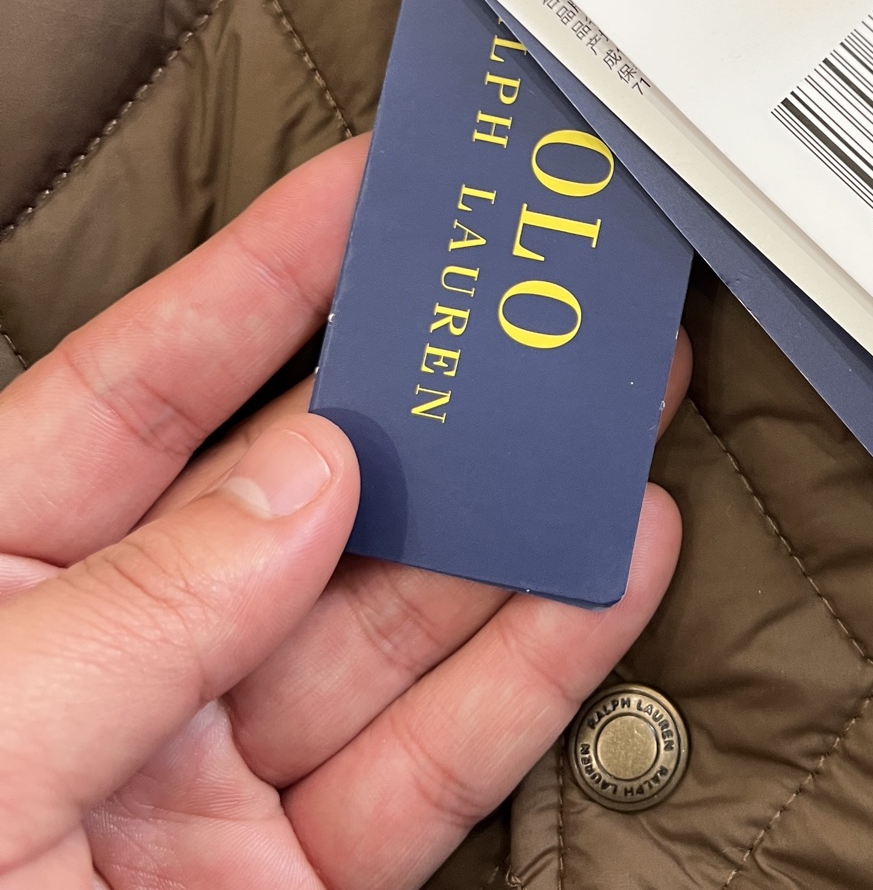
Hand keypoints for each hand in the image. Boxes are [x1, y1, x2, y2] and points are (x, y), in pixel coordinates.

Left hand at [0, 137, 686, 887]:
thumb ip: (135, 612)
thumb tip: (307, 475)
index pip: (146, 384)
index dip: (266, 274)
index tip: (371, 188)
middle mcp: (117, 660)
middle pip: (311, 492)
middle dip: (435, 392)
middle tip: (540, 304)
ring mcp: (211, 777)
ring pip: (399, 617)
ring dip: (516, 516)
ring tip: (619, 415)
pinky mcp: (292, 885)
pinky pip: (433, 762)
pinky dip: (531, 668)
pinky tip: (610, 568)